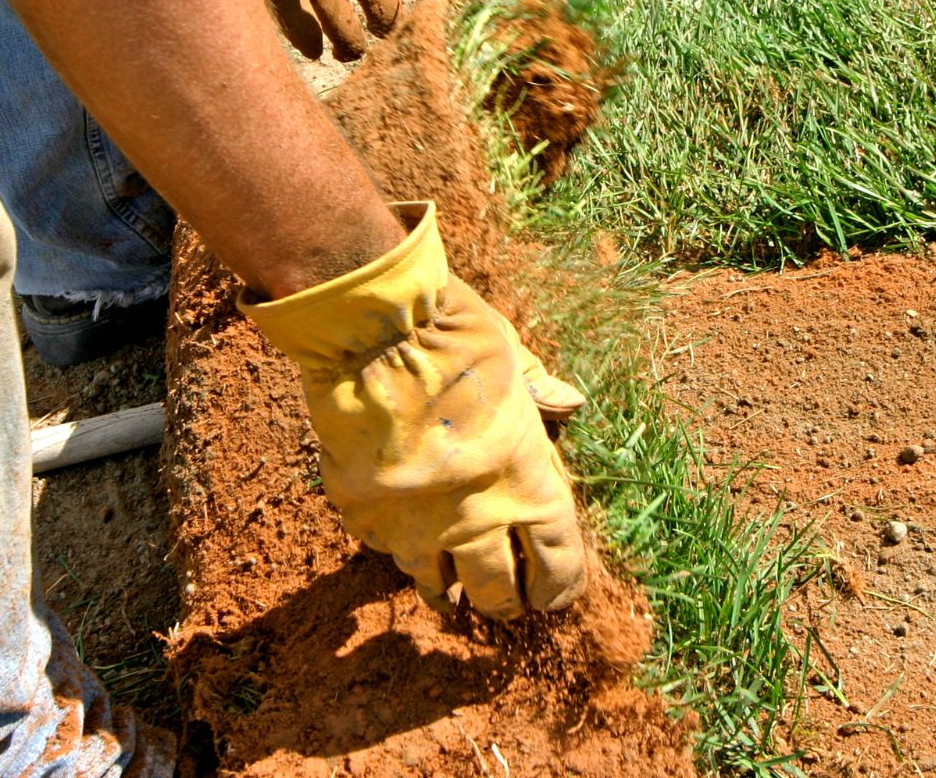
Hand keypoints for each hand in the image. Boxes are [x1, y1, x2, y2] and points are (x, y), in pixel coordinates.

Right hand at [240, 202, 587, 618]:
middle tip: (502, 602)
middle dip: (503, 601)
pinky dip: (392, 545)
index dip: (557, 587)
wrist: (372, 333)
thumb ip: (538, 390)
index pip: (557, 564)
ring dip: (443, 589)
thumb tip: (570, 401)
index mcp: (528, 483)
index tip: (552, 595)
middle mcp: (476, 518)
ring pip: (433, 584)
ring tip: (446, 596)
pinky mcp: (364, 515)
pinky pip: (382, 547)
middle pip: (497, 592)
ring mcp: (415, 524)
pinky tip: (396, 537)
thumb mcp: (512, 357)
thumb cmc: (454, 337)